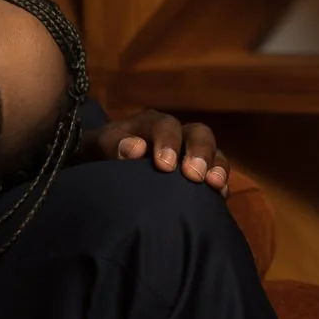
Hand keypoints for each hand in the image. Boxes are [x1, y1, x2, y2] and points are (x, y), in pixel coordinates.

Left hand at [82, 108, 229, 194]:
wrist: (103, 167)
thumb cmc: (101, 153)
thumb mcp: (97, 147)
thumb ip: (112, 145)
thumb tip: (136, 149)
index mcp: (151, 124)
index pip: (165, 126)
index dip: (168, 142)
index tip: (164, 166)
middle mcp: (177, 134)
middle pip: (199, 134)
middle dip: (199, 153)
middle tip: (194, 175)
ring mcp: (192, 153)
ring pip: (214, 152)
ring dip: (216, 167)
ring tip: (213, 184)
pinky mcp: (201, 173)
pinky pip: (218, 173)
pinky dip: (221, 183)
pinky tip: (219, 195)